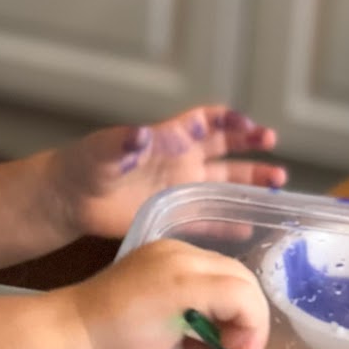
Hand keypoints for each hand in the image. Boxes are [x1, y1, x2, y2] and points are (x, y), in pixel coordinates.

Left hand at [50, 106, 284, 241]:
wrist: (72, 199)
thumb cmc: (86, 165)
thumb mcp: (104, 149)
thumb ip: (124, 142)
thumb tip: (141, 134)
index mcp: (169, 139)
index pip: (206, 122)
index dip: (228, 120)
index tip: (248, 125)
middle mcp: (182, 161)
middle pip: (226, 149)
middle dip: (251, 146)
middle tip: (272, 145)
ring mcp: (181, 188)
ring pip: (225, 182)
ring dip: (250, 181)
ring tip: (277, 185)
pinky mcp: (175, 214)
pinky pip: (209, 218)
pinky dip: (228, 223)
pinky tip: (248, 228)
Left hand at [57, 239, 269, 348]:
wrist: (63, 335)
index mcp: (183, 281)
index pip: (243, 297)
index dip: (252, 333)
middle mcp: (180, 255)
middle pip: (241, 279)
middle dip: (249, 320)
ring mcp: (168, 250)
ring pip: (226, 270)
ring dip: (234, 306)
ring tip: (223, 342)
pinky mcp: (158, 254)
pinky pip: (203, 267)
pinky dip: (214, 293)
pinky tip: (204, 322)